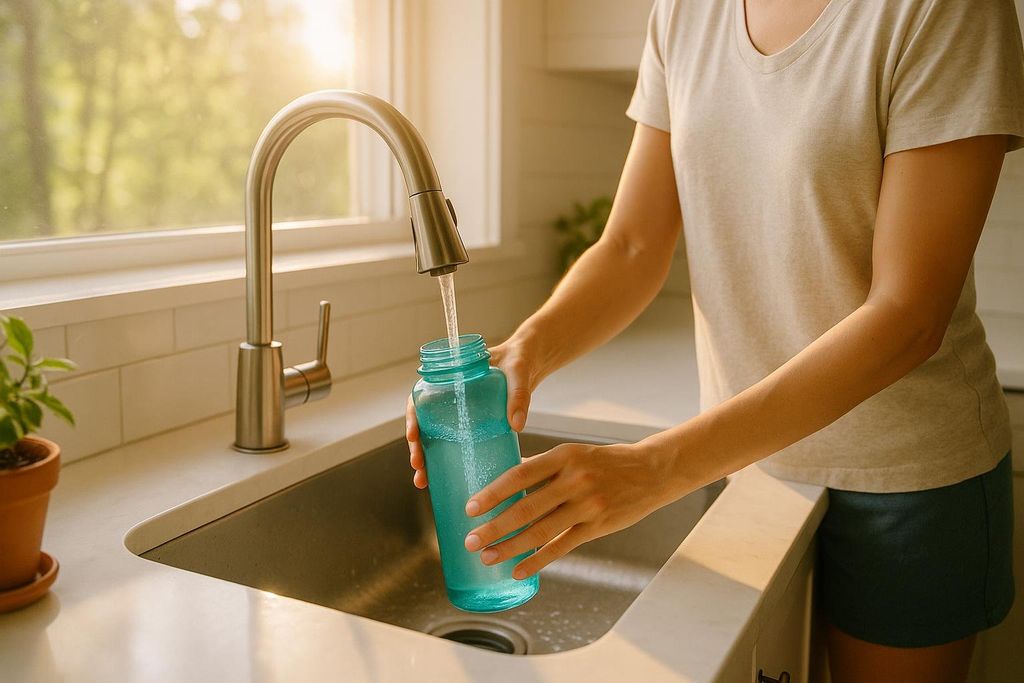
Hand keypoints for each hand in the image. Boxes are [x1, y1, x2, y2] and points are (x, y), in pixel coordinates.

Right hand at [406, 336, 538, 488]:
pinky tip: (441, 481)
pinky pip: (452, 445)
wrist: (530, 364)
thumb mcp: (517, 373)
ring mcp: (458, 415)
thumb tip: (517, 425)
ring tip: (422, 481)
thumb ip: (518, 395)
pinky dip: (444, 462)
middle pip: (423, 425)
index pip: (420, 399)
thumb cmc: (518, 360)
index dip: (413, 417)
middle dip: (416, 448)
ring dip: (425, 460)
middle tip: (418, 467)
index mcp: (449, 379)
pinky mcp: (471, 427)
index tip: (414, 435)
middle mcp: (449, 399)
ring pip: (433, 439)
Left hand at [462, 441, 681, 578]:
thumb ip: (540, 466)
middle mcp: (574, 480)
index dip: (493, 493)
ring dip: (510, 547)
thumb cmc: (605, 462)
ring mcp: (587, 505)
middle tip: (471, 540)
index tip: (471, 507)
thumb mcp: (573, 453)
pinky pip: (562, 547)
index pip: (519, 474)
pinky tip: (519, 569)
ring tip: (488, 556)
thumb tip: (503, 481)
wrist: (651, 472)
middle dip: (494, 526)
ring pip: (541, 531)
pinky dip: (538, 561)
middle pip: (526, 507)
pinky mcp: (597, 526)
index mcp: (563, 456)